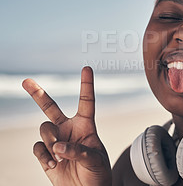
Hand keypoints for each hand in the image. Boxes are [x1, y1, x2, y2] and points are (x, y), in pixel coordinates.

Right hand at [22, 66, 111, 185]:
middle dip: (38, 94)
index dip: (86, 85)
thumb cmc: (97, 173)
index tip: (87, 68)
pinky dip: (44, 156)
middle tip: (26, 81)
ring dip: (51, 141)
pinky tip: (54, 164)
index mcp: (85, 125)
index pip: (86, 102)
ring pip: (44, 129)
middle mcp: (68, 129)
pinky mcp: (45, 154)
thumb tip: (58, 146)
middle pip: (50, 107)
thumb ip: (78, 151)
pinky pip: (37, 148)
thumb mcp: (95, 160)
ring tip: (60, 156)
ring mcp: (55, 141)